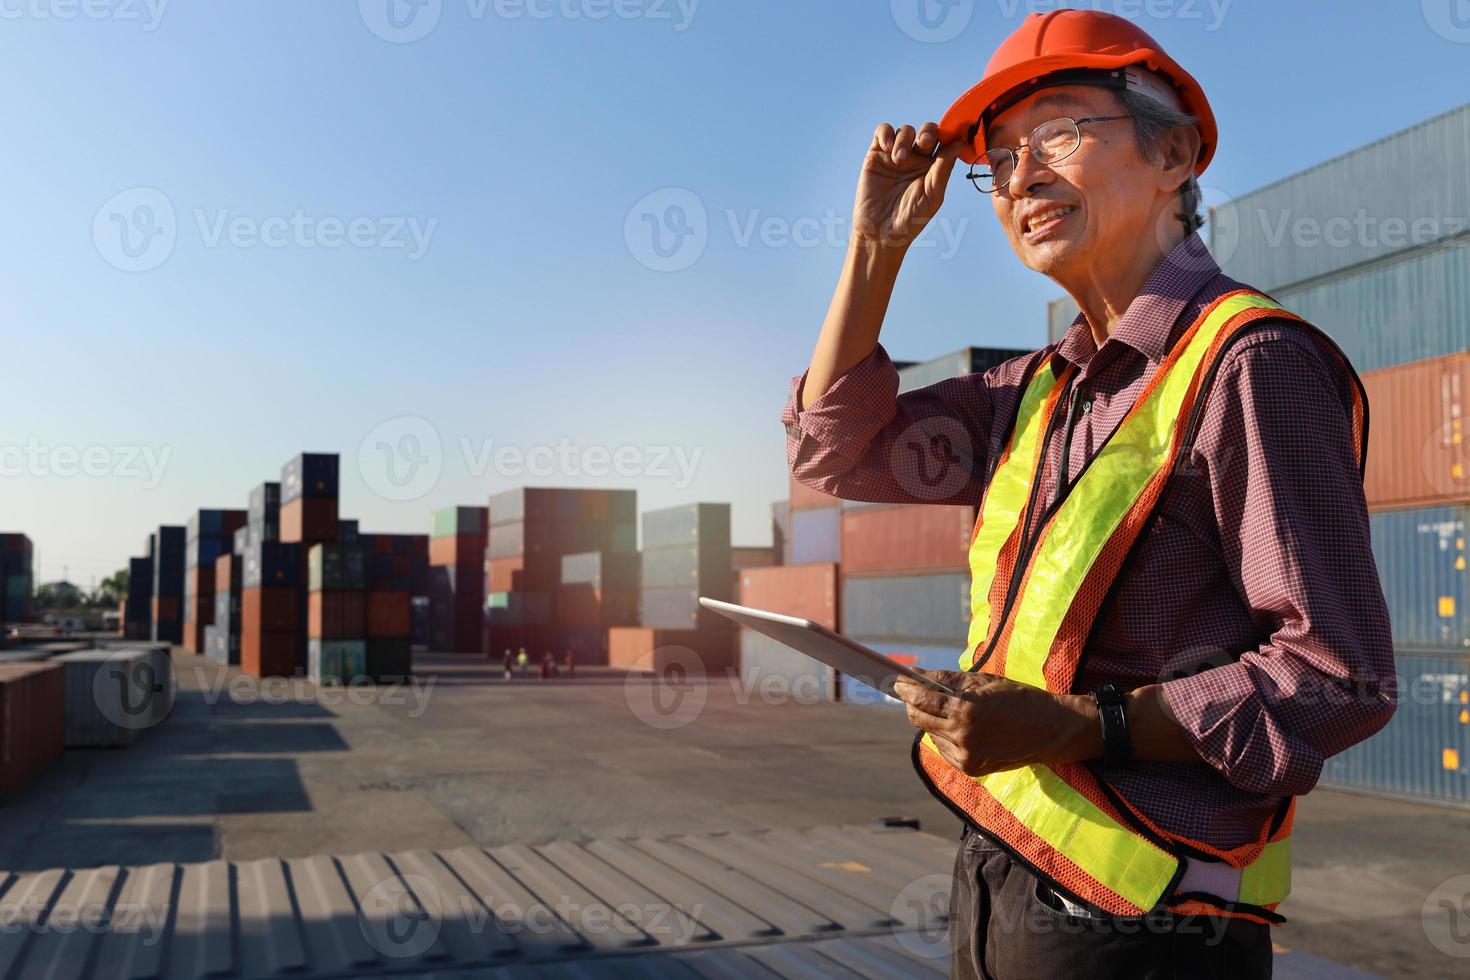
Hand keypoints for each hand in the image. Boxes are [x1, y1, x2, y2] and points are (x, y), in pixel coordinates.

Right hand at [852, 122, 961, 252]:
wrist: (880, 233)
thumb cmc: (910, 220)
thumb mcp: (933, 195)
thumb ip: (944, 168)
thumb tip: (960, 143)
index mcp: (933, 168)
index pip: (944, 142)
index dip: (948, 134)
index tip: (951, 136)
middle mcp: (916, 159)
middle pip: (926, 131)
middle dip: (927, 132)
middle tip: (924, 143)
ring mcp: (895, 156)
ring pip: (905, 130)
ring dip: (904, 139)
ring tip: (898, 160)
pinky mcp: (876, 156)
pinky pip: (882, 132)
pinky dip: (885, 133)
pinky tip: (887, 147)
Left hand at [893, 669, 1099, 776]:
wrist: (1050, 729)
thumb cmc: (1017, 698)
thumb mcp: (983, 682)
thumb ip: (947, 681)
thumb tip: (915, 675)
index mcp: (967, 710)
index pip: (922, 698)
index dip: (906, 688)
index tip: (895, 681)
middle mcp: (963, 736)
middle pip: (919, 719)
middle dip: (913, 703)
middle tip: (910, 691)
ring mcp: (966, 755)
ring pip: (930, 734)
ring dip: (931, 719)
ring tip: (946, 708)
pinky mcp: (970, 768)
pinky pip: (944, 748)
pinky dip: (944, 736)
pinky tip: (959, 727)